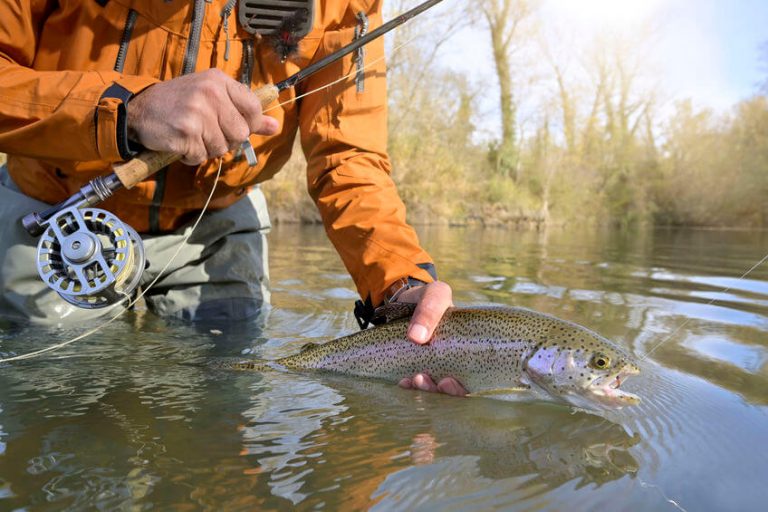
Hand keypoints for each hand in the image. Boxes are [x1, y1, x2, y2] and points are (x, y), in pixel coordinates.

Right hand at [127, 69, 279, 164]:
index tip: (232, 125)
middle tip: (205, 131)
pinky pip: (201, 156)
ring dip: (206, 148)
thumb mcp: (212, 98)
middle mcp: (210, 93)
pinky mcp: (185, 132)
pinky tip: (180, 142)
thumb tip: (275, 126)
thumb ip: (245, 112)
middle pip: (240, 134)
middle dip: (225, 140)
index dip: (248, 124)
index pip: (253, 108)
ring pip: (221, 148)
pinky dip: (191, 156)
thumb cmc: (179, 103)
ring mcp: (198, 113)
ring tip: (190, 134)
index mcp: (219, 81)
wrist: (139, 109)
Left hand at [393, 281, 466, 396]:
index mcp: (464, 350)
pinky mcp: (413, 367)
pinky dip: (408, 386)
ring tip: (410, 381)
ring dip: (421, 390)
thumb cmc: (429, 298)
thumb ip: (429, 310)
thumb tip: (416, 338)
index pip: (468, 379)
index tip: (446, 382)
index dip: (459, 388)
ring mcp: (432, 366)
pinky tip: (402, 382)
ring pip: (431, 389)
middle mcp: (451, 363)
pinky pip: (413, 383)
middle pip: (448, 390)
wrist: (406, 298)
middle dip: (436, 391)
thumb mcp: (434, 295)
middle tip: (421, 380)